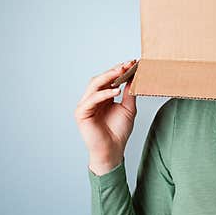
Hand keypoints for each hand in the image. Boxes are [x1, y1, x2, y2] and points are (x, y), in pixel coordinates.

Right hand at [74, 59, 137, 174]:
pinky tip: (116, 91)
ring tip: (122, 72)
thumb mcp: (128, 108)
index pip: (108, 80)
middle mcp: (92, 99)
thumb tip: (134, 76)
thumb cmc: (118, 132)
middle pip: (100, 79)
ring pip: (94, 85)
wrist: (112, 151)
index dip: (119, 71)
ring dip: (108, 77)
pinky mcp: (81, 113)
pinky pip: (92, 99)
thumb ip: (129, 93)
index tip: (132, 63)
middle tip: (127, 64)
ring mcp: (85, 105)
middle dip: (114, 71)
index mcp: (102, 97)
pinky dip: (104, 94)